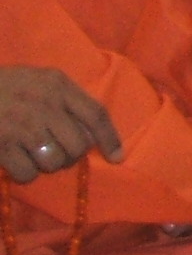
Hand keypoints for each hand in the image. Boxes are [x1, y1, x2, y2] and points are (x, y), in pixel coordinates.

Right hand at [0, 66, 123, 186]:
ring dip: (45, 165)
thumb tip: (91, 136)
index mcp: (56, 83)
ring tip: (30, 153)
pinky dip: (23, 173)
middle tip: (54, 154)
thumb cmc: (1, 88)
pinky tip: (13, 161)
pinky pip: (29, 173)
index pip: (96, 113)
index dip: (110, 138)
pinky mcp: (3, 144)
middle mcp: (44, 103)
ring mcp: (23, 124)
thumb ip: (64, 101)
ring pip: (56, 162)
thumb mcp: (36, 81)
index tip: (117, 156)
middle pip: (78, 145)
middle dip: (70, 157)